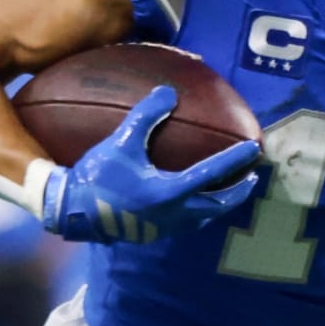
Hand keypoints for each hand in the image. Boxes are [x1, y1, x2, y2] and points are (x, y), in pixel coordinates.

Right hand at [42, 86, 262, 242]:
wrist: (70, 212)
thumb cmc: (96, 176)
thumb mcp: (121, 143)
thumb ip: (145, 116)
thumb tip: (168, 92)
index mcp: (169, 193)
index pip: (212, 173)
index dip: (235, 159)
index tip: (254, 149)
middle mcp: (173, 214)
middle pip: (217, 204)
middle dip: (238, 192)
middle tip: (252, 178)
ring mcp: (164, 227)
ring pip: (204, 218)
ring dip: (221, 204)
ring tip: (230, 192)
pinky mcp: (153, 233)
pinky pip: (187, 223)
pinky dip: (201, 212)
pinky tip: (196, 202)